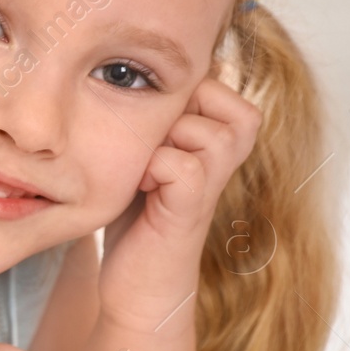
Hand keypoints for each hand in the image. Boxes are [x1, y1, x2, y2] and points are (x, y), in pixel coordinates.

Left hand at [97, 76, 261, 334]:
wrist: (136, 285)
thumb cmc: (133, 213)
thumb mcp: (139, 149)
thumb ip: (149, 112)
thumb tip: (127, 65)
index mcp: (212, 133)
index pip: (211, 73)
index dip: (173, 87)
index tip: (146, 123)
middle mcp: (222, 154)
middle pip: (215, 92)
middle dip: (170, 108)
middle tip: (144, 143)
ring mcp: (211, 183)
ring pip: (207, 130)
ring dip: (163, 140)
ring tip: (142, 166)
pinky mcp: (192, 211)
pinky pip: (186, 167)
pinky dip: (155, 169)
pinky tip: (140, 188)